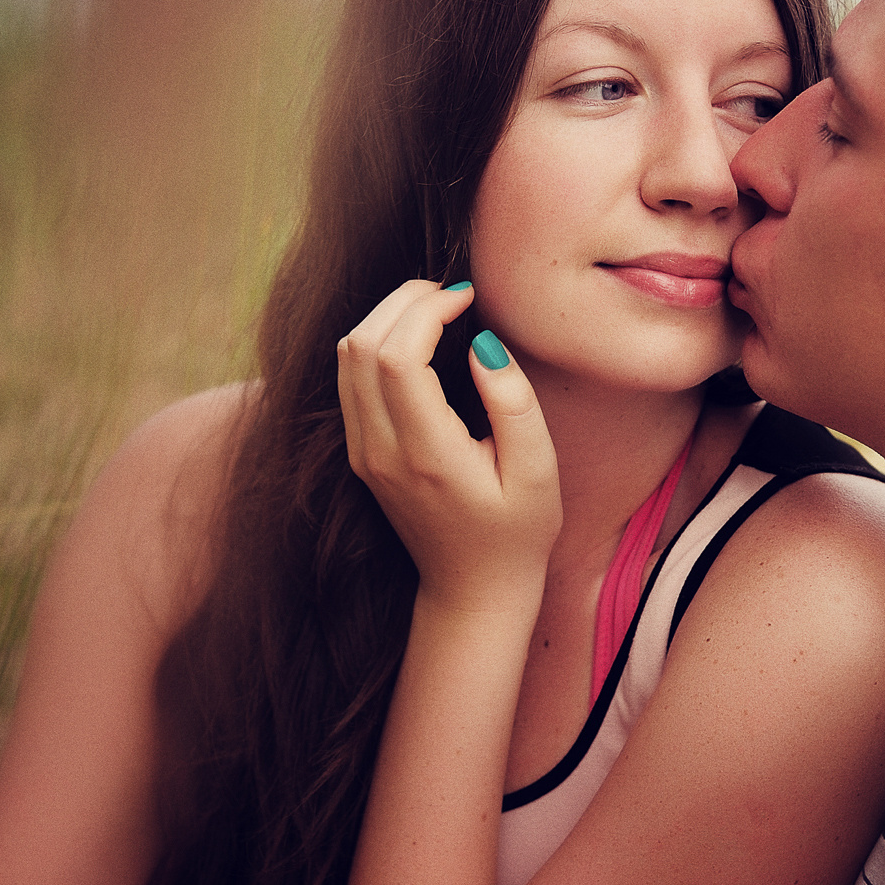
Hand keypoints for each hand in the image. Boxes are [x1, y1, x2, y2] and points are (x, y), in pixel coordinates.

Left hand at [338, 280, 561, 608]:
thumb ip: (512, 403)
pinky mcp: (361, 453)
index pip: (398, 357)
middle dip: (403, 302)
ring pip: (347, 358)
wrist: (472, 591)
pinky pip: (350, 379)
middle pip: (361, 346)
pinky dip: (377, 343)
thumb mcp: (537, 470)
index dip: (427, 311)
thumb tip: (482, 343)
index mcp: (426, 455)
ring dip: (385, 318)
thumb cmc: (516, 533)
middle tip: (450, 293)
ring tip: (435, 308)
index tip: (467, 298)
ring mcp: (364, 453)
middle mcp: (381, 452)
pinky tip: (417, 339)